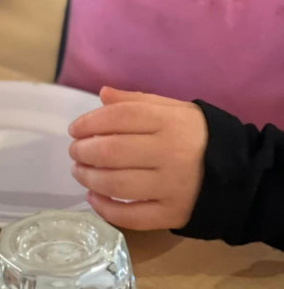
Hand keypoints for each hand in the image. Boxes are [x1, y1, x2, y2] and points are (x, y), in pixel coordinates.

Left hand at [68, 87, 207, 230]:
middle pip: (113, 151)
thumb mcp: (170, 108)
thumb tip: (102, 94)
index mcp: (167, 122)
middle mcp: (169, 153)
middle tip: (75, 152)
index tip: (74, 129)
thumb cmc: (193, 134)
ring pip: (118, 185)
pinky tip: (93, 198)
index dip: (90, 122)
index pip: (119, 118)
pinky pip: (133, 217)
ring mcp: (172, 186)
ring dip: (89, 178)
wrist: (237, 171)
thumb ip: (134, 101)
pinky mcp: (173, 214)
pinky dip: (107, 210)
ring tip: (79, 171)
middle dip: (84, 151)